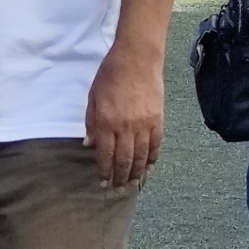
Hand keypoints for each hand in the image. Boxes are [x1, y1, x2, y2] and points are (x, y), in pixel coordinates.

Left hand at [85, 46, 164, 189]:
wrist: (137, 59)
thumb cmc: (109, 76)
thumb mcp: (92, 98)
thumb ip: (91, 123)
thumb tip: (89, 145)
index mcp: (106, 122)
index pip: (105, 154)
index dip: (104, 171)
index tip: (102, 182)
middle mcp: (126, 127)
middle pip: (124, 160)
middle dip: (119, 177)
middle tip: (117, 190)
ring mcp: (144, 125)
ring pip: (141, 156)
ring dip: (136, 173)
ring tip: (132, 184)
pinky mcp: (158, 120)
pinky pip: (156, 145)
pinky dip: (152, 159)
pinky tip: (149, 168)